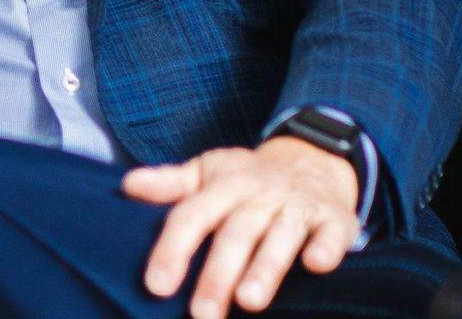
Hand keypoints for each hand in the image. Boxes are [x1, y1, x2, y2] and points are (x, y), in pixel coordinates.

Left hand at [122, 137, 359, 316]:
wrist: (312, 158)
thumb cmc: (248, 178)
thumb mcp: (207, 172)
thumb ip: (170, 184)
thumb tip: (128, 185)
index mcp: (224, 187)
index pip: (192, 216)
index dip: (173, 250)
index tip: (156, 286)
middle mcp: (259, 196)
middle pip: (235, 234)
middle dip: (218, 275)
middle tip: (201, 314)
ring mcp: (297, 207)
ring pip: (280, 237)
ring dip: (266, 268)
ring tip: (249, 302)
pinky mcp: (334, 219)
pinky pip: (331, 234)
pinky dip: (326, 248)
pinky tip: (316, 265)